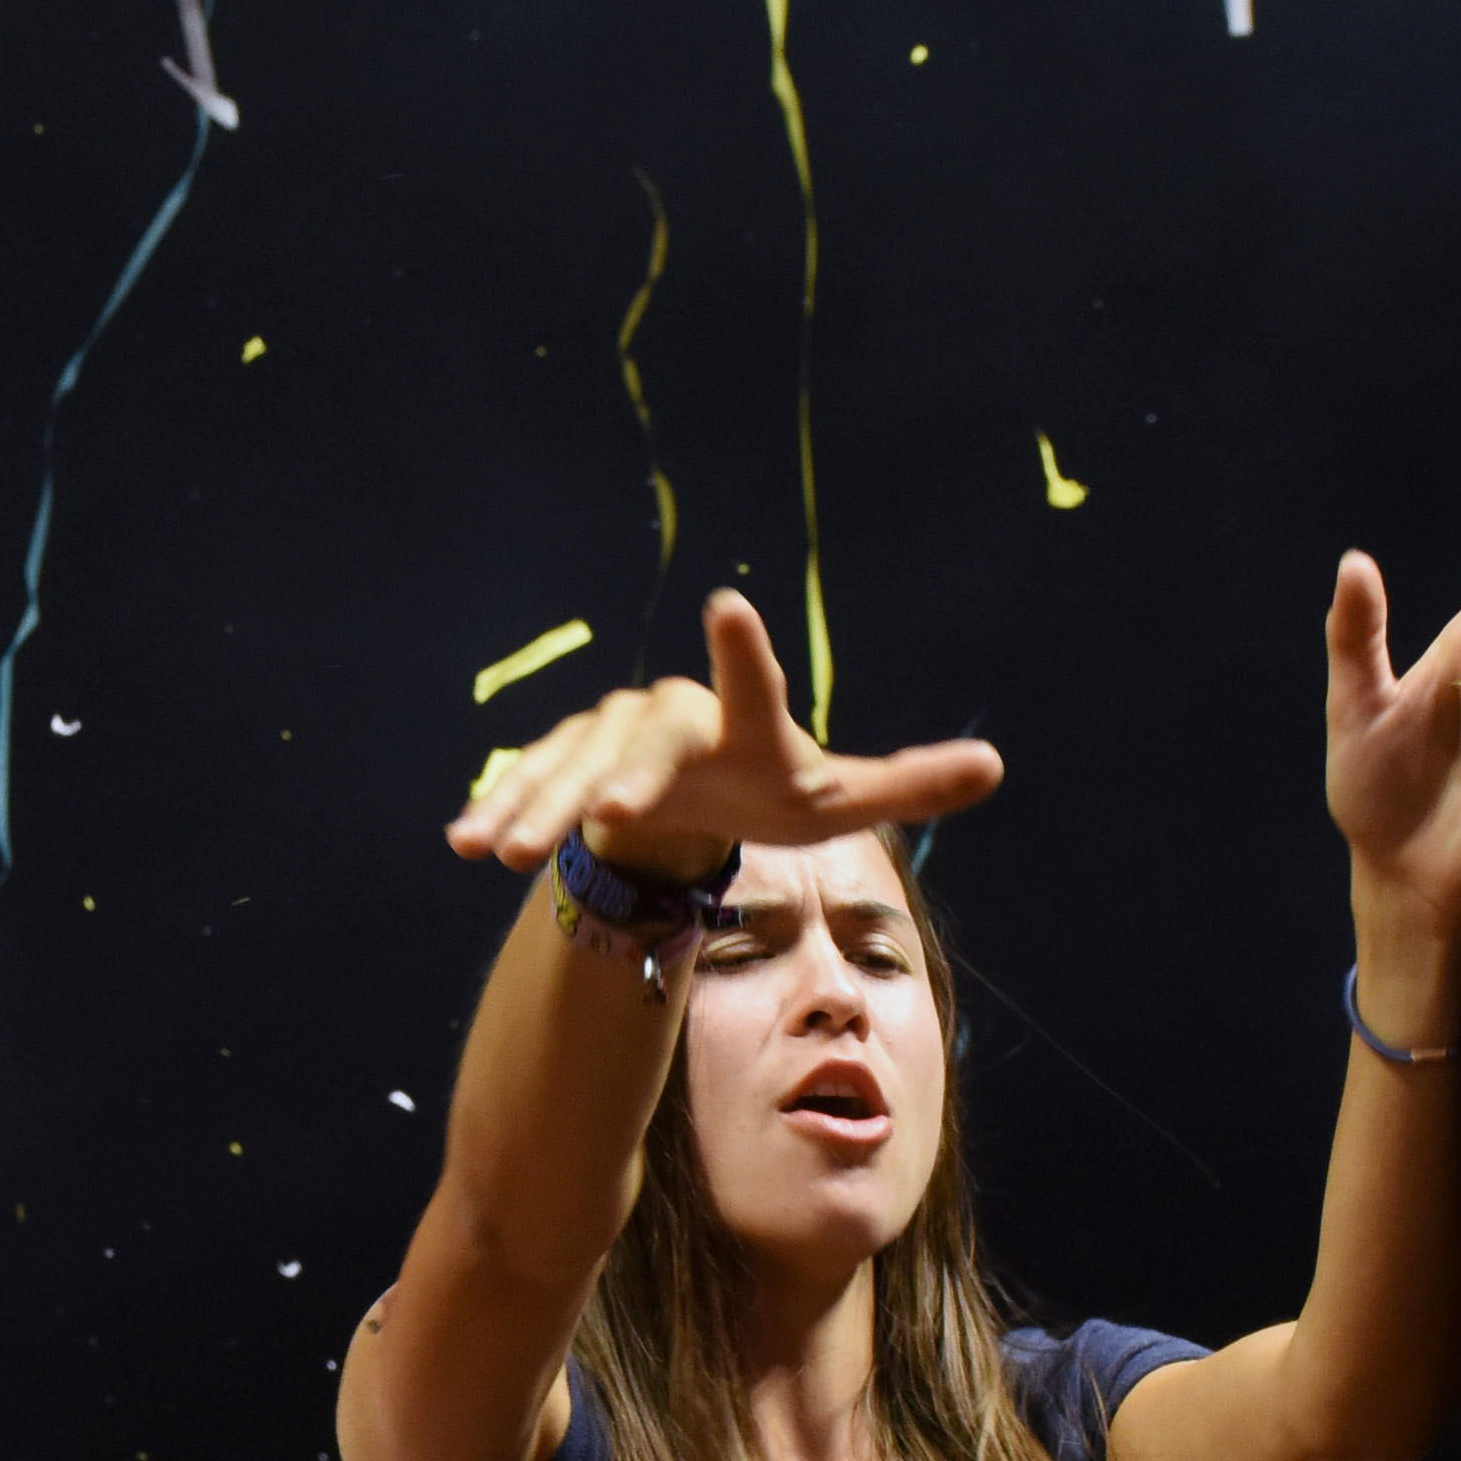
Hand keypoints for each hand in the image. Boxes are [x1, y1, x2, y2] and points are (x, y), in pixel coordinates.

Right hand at [445, 586, 1005, 889]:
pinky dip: (499, 809)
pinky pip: (529, 784)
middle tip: (606, 815)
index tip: (730, 608)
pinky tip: (464, 841)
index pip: (750, 686)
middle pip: (641, 748)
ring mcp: (609, 739)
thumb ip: (906, 781)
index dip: (744, 652)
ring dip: (538, 807)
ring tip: (504, 852)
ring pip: (570, 770)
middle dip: (619, 780)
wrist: (696, 781)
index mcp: (743, 722)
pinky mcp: (563, 765)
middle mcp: (671, 719)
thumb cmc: (772, 788)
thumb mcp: (839, 797)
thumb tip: (996, 763)